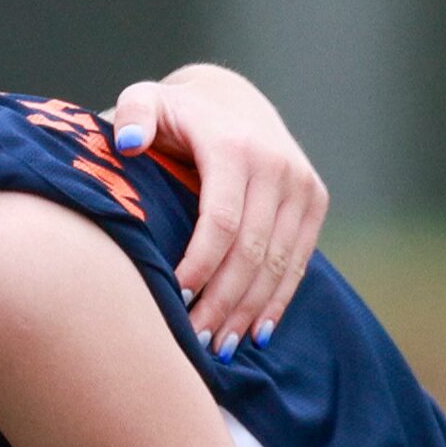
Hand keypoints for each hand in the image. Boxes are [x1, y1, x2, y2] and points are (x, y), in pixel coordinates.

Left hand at [109, 65, 328, 356]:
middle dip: (223, 300)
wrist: (232, 99)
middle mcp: (276, 167)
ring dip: (250, 309)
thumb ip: (134, 115)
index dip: (200, 264)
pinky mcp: (315, 200)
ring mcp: (301, 185)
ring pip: (279, 261)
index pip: (221, 220)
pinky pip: (300, 259)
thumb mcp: (147, 100)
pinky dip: (279, 298)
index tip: (174, 298)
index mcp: (233, 147)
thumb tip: (130, 142)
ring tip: (219, 346)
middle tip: (194, 339)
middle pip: (252, 249)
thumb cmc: (175, 112)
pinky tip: (258, 332)